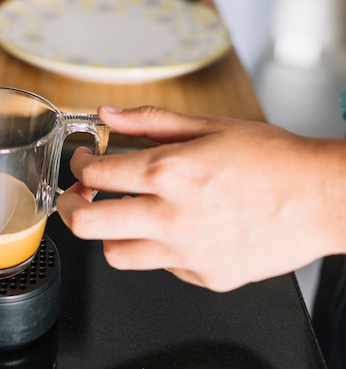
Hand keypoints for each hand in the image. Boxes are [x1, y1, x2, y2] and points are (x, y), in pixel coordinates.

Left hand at [56, 105, 345, 291]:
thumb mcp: (208, 125)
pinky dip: (157, 248)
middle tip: (77, 196)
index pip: (94, 173)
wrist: (323, 198)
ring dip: (110, 232)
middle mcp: (172, 217)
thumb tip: (107, 114)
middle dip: (70, 206)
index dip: (78, 165)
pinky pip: (161, 266)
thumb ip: (149, 121)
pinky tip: (176, 229)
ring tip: (124, 215)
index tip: (83, 162)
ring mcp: (188, 253)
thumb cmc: (272, 158)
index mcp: (169, 172)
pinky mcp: (206, 277)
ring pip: (115, 254)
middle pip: (87, 224)